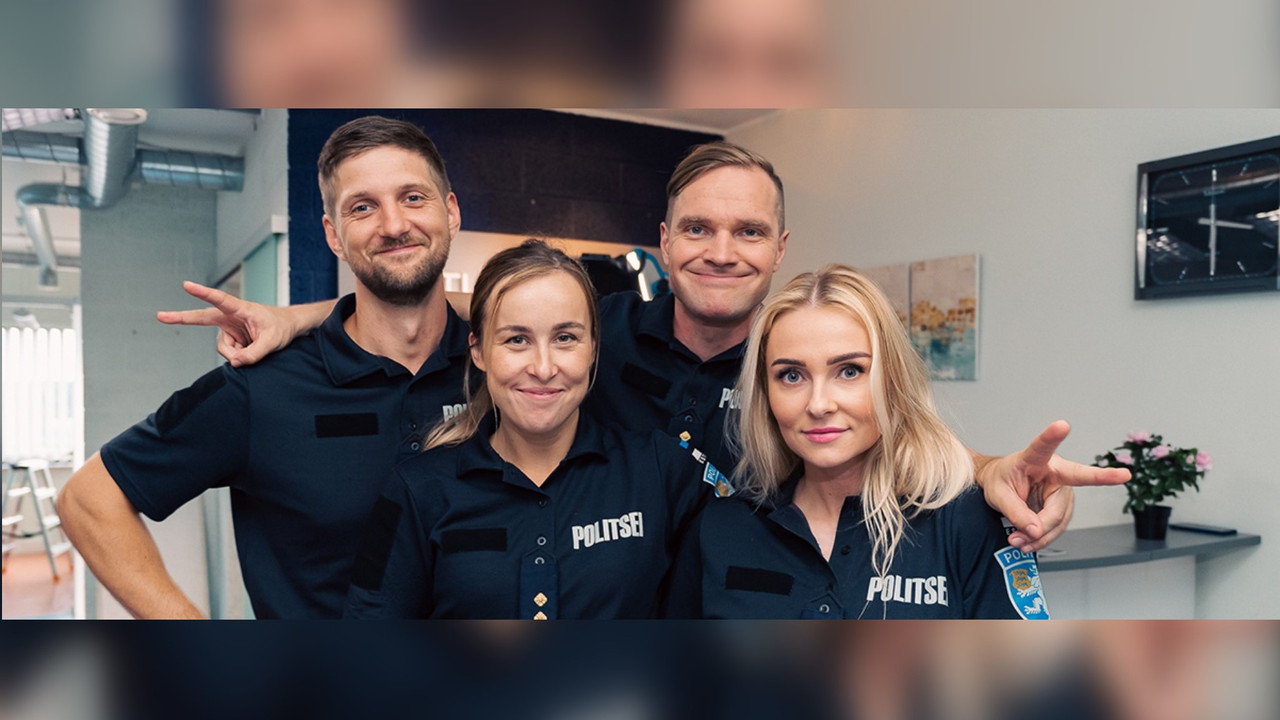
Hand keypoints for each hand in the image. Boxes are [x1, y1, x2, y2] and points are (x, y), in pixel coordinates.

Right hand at [156, 281, 297, 366]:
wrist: (289, 328)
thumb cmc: (282, 328)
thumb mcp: (272, 342)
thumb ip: (254, 354)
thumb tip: (235, 363)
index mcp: (241, 309)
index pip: (220, 299)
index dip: (203, 293)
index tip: (186, 285)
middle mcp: (231, 316)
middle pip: (202, 318)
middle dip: (181, 317)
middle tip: (160, 316)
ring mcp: (229, 327)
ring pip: (223, 348)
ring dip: (237, 354)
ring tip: (254, 348)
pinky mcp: (231, 337)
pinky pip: (229, 353)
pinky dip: (239, 356)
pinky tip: (251, 349)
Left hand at [977, 420, 1130, 552]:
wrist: (999, 485)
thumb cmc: (998, 479)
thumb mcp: (997, 493)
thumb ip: (1014, 510)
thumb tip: (1035, 530)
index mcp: (1035, 458)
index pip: (1043, 447)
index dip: (1053, 436)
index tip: (1062, 425)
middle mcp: (1056, 471)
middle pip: (1058, 503)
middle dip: (1045, 523)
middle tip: (1028, 534)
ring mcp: (1062, 490)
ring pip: (1059, 520)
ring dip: (1040, 536)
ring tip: (1018, 541)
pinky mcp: (1062, 506)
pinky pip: (1056, 528)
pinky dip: (1041, 539)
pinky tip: (1027, 542)